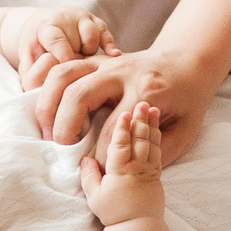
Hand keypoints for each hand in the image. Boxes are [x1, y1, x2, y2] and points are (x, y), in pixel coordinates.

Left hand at [11, 8, 120, 86]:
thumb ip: (30, 74)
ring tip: (83, 65)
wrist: (42, 26)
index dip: (63, 54)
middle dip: (77, 60)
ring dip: (89, 54)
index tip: (67, 68)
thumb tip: (33, 92)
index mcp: (47, 27)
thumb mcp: (28, 59)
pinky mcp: (96, 22)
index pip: (57, 39)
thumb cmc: (35, 48)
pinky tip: (114, 55)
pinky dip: (109, 45)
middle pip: (76, 42)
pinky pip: (106, 33)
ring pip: (93, 38)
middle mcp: (66, 19)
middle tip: (73, 75)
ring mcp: (83, 20)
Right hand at [32, 46, 213, 159]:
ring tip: (47, 131)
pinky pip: (60, 65)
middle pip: (79, 95)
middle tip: (60, 149)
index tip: (98, 171)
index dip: (100, 155)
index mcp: (146, 91)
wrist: (188, 61)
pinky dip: (44, 83)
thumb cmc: (187, 100)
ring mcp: (105, 61)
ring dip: (47, 104)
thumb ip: (161, 150)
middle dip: (63, 127)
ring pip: (63, 74)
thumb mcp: (186, 129)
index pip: (112, 129)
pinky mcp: (95, 59)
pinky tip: (42, 106)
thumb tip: (129, 168)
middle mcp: (121, 72)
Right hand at [79, 102, 164, 225]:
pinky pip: (157, 150)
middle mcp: (136, 168)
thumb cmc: (116, 213)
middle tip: (142, 102)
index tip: (124, 113)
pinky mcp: (156, 173)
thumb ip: (89, 176)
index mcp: (120, 171)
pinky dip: (157, 136)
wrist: (139, 227)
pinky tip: (156, 125)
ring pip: (150, 142)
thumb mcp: (95, 197)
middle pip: (138, 139)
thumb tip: (85, 159)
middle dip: (140, 119)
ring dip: (150, 124)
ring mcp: (148, 169)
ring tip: (152, 108)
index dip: (122, 128)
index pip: (120, 145)